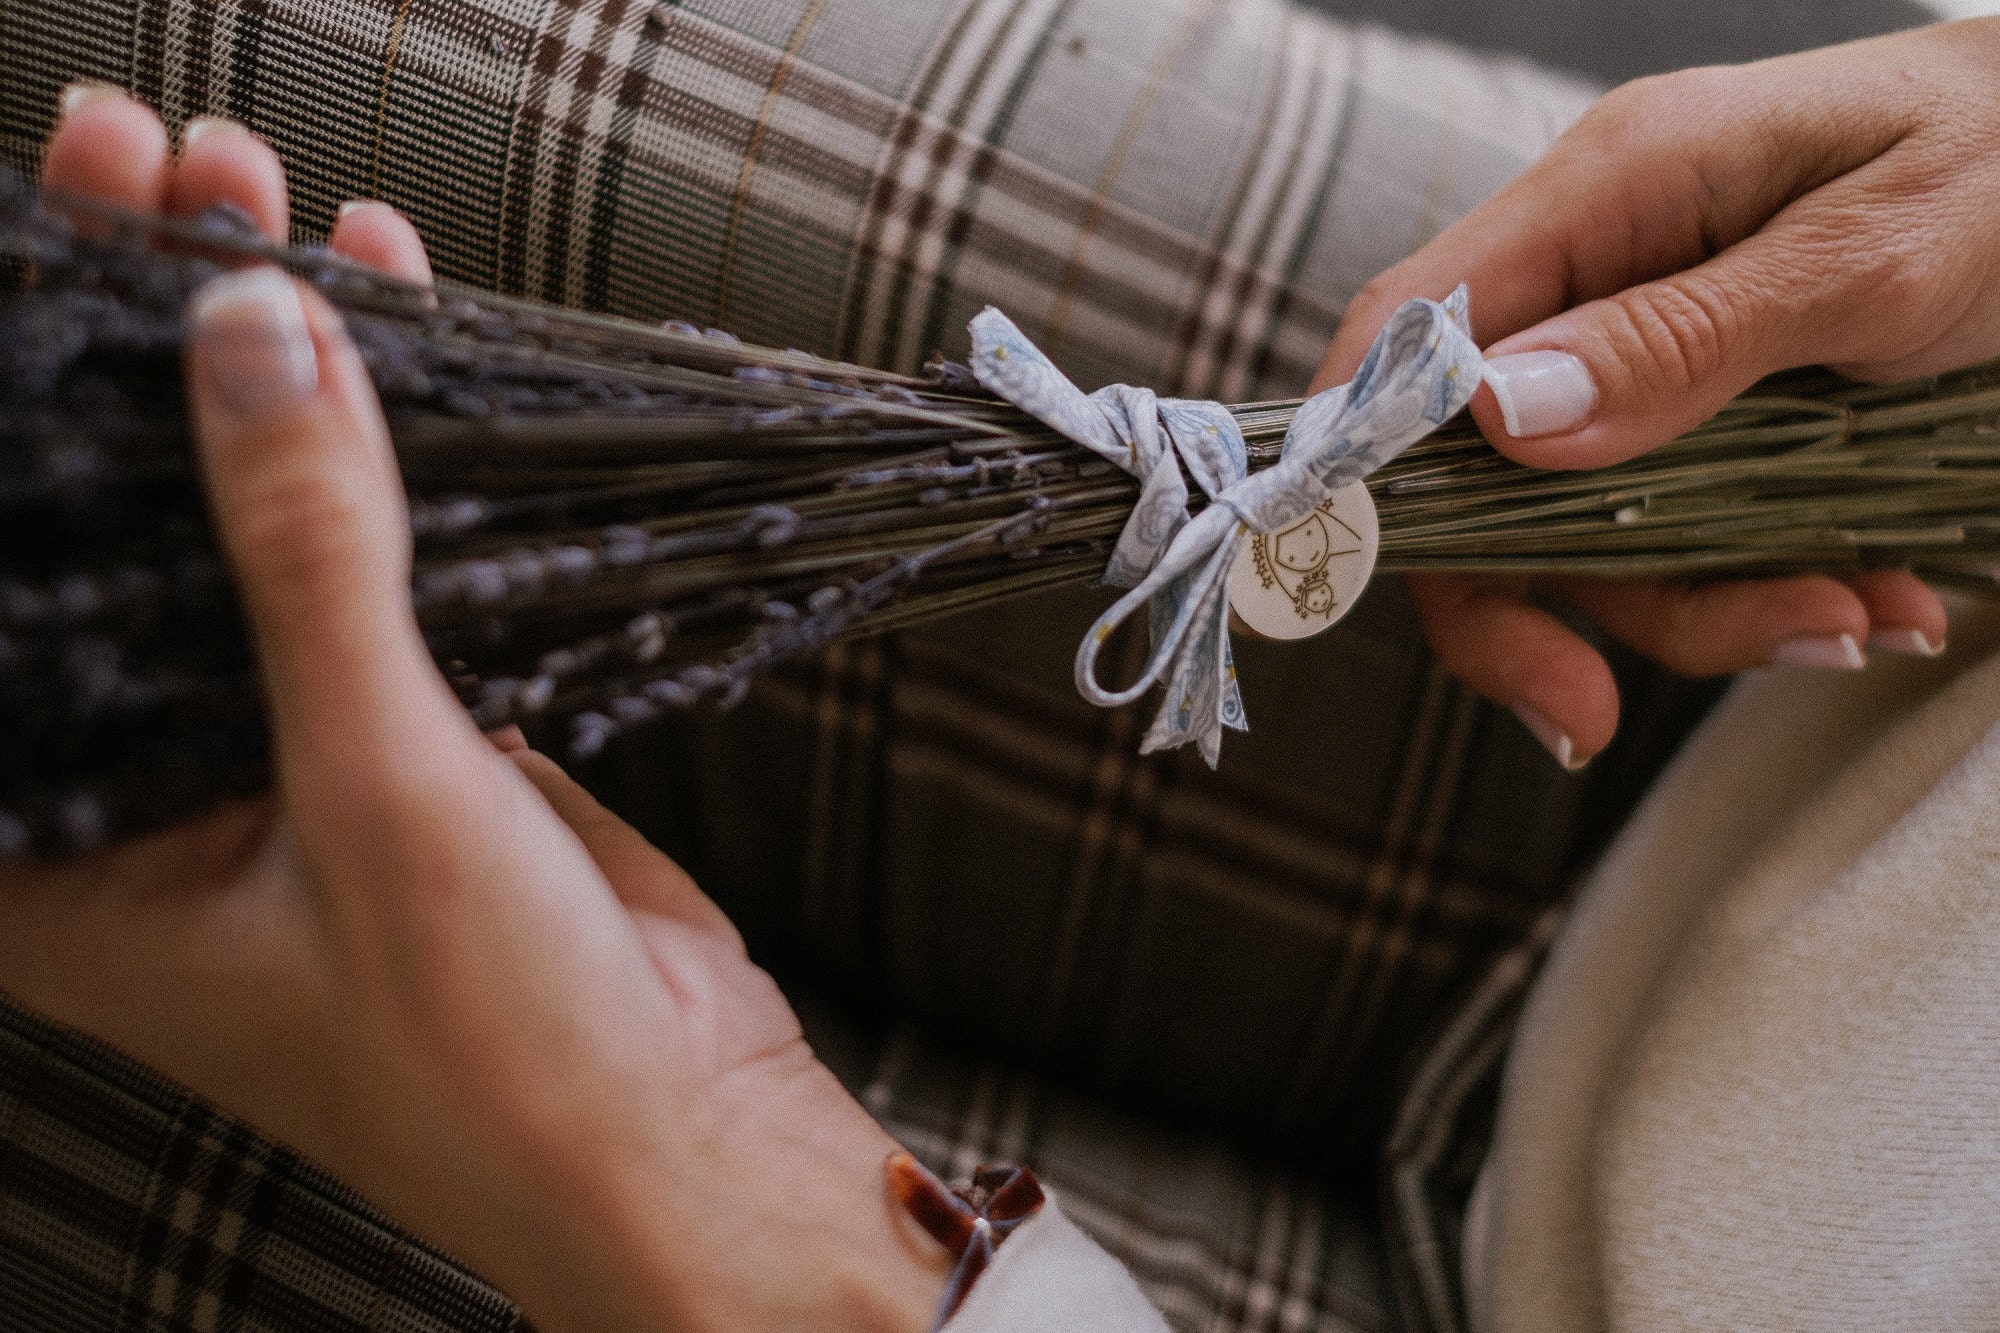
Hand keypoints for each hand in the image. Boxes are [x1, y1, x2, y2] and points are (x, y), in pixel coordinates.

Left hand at [0, 87, 945, 1331]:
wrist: (672, 1135)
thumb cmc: (487, 1053)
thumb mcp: (376, 792)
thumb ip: (309, 557)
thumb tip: (253, 339)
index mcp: (62, 859)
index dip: (4, 389)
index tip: (41, 224)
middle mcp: (150, 798)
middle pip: (108, 520)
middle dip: (131, 342)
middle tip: (160, 167)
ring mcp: (284, 757)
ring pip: (248, 528)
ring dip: (267, 376)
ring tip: (266, 207)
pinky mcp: (408, 735)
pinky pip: (373, 561)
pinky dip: (385, 452)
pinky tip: (386, 328)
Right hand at [1316, 22, 1999, 767]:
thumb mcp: (1870, 253)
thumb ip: (1683, 335)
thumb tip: (1499, 418)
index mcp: (1608, 194)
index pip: (1406, 332)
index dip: (1362, 466)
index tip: (1385, 589)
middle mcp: (1604, 278)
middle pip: (1480, 471)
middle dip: (1536, 604)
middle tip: (1586, 721)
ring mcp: (1655, 351)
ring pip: (1595, 528)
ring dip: (1709, 610)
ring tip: (1859, 623)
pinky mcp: (1716, 412)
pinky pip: (1690, 531)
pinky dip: (1769, 590)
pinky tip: (1881, 599)